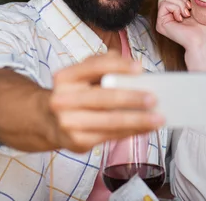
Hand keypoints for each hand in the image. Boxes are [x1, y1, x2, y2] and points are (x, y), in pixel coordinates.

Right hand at [48, 52, 164, 152]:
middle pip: (102, 97)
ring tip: (158, 118)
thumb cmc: (75, 92)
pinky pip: (110, 136)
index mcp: (65, 77)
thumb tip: (135, 67)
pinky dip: (131, 132)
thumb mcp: (83, 73)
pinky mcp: (77, 142)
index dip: (117, 66)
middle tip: (154, 98)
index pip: (93, 67)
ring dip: (137, 121)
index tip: (139, 68)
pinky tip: (146, 128)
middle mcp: (62, 100)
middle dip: (130, 98)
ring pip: (108, 121)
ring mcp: (68, 123)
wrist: (48, 121)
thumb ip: (104, 63)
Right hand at [156, 0, 205, 50]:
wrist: (205, 39)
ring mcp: (162, 18)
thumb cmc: (205, 23)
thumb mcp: (197, 2)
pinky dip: (175, 7)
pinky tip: (182, 17)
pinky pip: (164, 3)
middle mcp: (166, 12)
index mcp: (174, 6)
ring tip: (186, 13)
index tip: (192, 3)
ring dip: (179, 1)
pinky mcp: (160, 23)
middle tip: (189, 8)